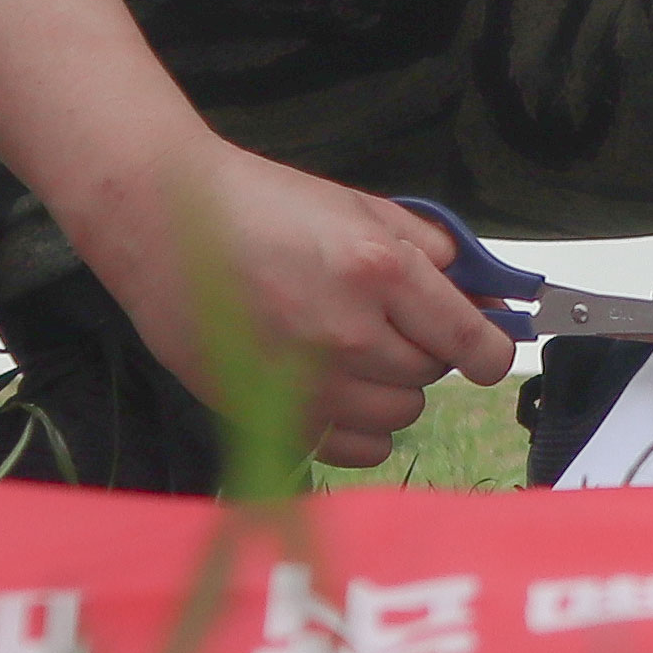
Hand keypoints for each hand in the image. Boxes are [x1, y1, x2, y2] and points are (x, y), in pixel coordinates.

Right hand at [80, 147, 515, 469]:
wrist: (162, 221)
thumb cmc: (258, 205)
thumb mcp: (359, 207)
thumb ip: (433, 252)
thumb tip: (487, 296)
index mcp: (377, 271)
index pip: (472, 343)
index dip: (489, 348)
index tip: (486, 347)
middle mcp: (347, 334)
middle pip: (431, 376)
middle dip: (424, 350)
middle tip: (389, 320)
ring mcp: (306, 383)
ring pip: (398, 415)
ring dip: (391, 388)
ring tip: (354, 349)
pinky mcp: (269, 415)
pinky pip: (355, 448)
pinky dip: (359, 426)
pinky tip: (337, 388)